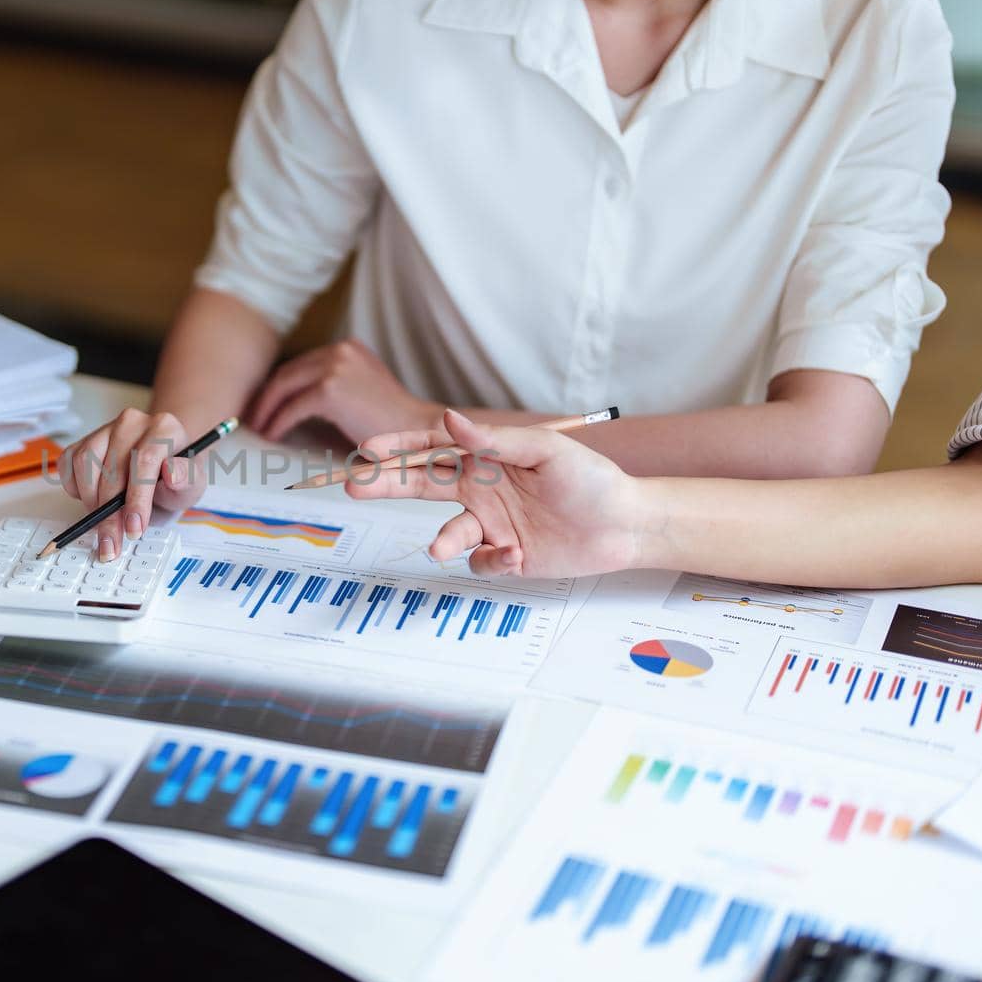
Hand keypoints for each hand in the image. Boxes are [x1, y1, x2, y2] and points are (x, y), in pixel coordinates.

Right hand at [58, 408, 204, 561]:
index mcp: (164, 428)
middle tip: (113, 543)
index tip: (134, 529)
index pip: (145, 460)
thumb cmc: (175, 479)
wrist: (160, 469)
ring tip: (105, 523)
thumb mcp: (191, 486)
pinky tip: (93, 501)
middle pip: (113, 469)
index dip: (137, 498)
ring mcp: (105, 429)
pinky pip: (69, 464)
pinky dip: (75, 489)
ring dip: (91, 502)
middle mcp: (132, 422)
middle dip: (111, 515)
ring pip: (85, 464)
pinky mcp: (85, 440)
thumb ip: (186, 481)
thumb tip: (172, 473)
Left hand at [248, 338, 438, 444]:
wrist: (418, 430)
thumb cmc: (392, 421)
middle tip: (252, 416)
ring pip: (284, 387)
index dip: (278, 385)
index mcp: (348, 348)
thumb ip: (334, 385)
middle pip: (288, 372)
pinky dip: (278, 422)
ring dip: (266, 409)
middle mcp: (340, 351)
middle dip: (266, 396)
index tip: (264, 402)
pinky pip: (292, 407)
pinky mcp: (330, 390)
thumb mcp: (361, 390)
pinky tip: (272, 434)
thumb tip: (294, 401)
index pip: (301, 363)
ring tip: (257, 427)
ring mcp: (335, 367)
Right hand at [343, 409, 643, 578]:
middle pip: (422, 486)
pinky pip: (481, 562)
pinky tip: (517, 554)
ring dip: (445, 539)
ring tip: (442, 547)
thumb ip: (494, 440)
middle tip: (353, 487)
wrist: (628, 525)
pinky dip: (491, 560)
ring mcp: (492, 524)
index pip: (432, 449)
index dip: (398, 449)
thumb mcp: (545, 451)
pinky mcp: (506, 556)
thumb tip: (449, 419)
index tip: (367, 452)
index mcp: (487, 458)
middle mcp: (482, 489)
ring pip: (449, 533)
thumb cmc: (591, 480)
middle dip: (386, 486)